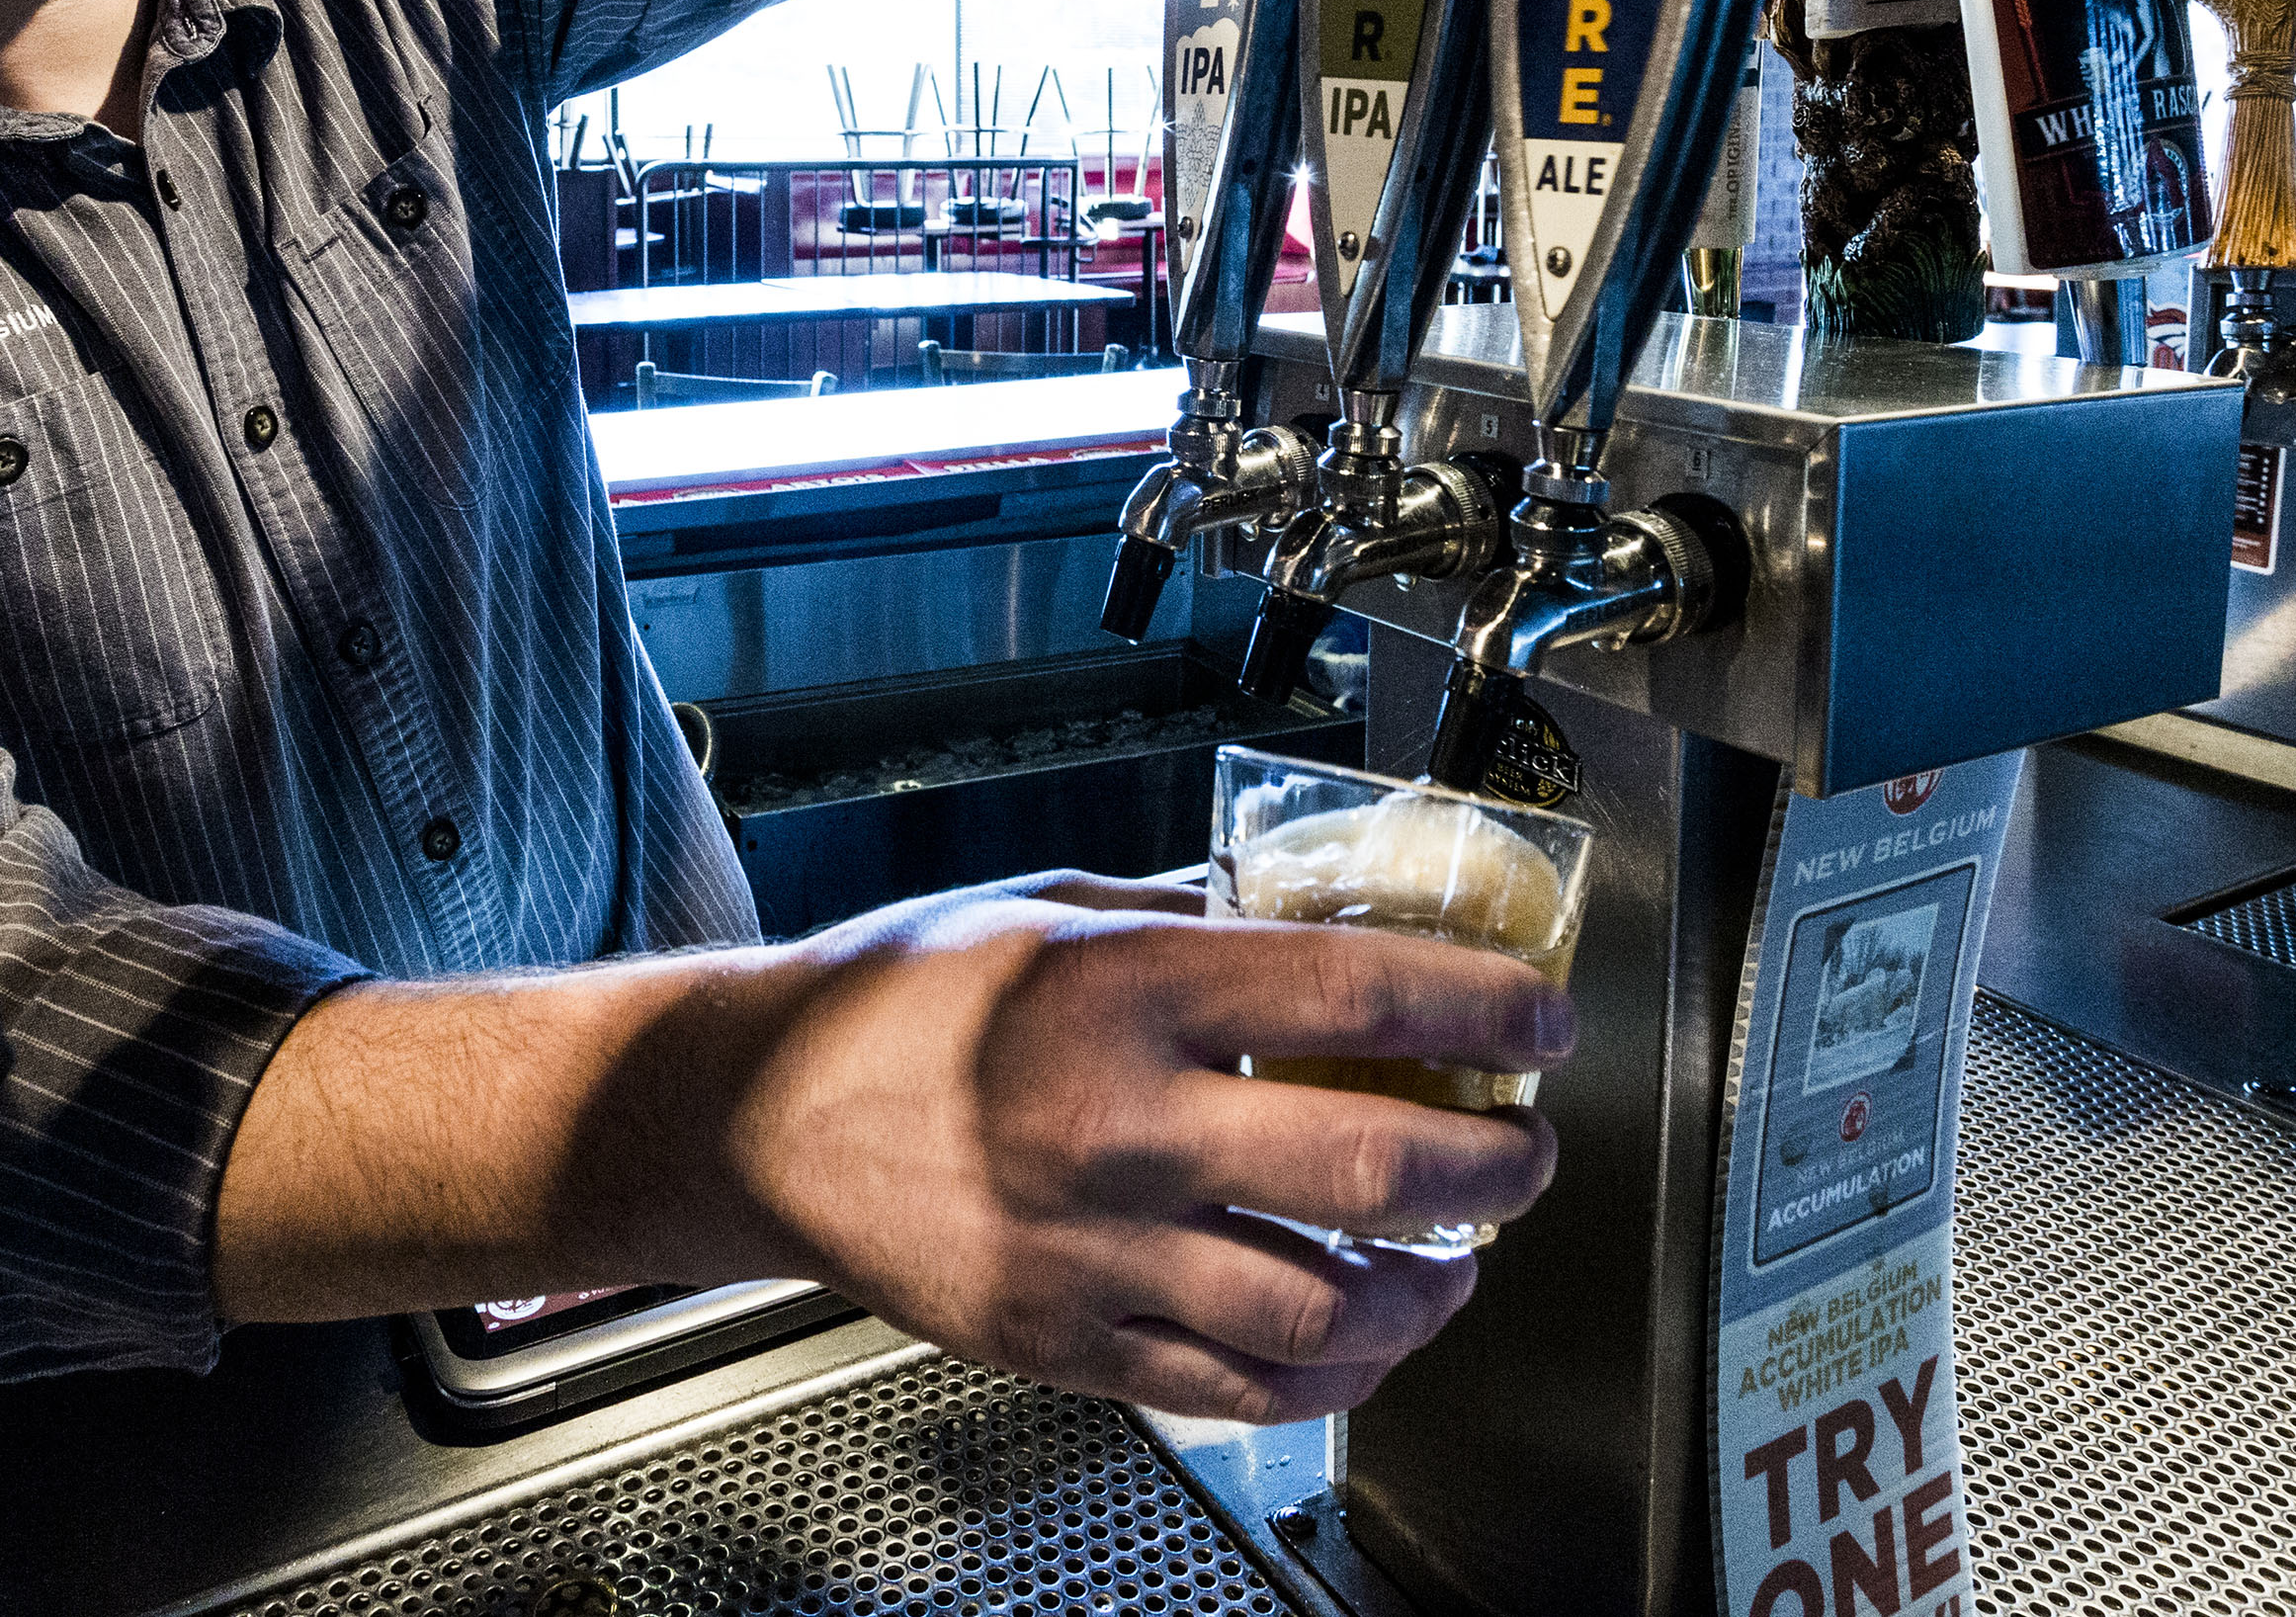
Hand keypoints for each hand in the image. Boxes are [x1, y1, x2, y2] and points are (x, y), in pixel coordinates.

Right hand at [710, 877, 1568, 1422]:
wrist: (756, 1116)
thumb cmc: (895, 1000)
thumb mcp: (1052, 907)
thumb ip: (1192, 924)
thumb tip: (1323, 926)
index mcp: (1124, 993)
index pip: (1360, 998)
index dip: (1484, 1009)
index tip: (1539, 1016)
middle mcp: (1119, 1127)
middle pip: (1374, 1170)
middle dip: (1499, 1167)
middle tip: (1529, 1149)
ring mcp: (1095, 1252)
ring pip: (1328, 1312)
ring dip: (1434, 1291)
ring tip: (1461, 1261)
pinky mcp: (1067, 1343)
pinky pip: (1240, 1388)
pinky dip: (1335, 1377)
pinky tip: (1368, 1338)